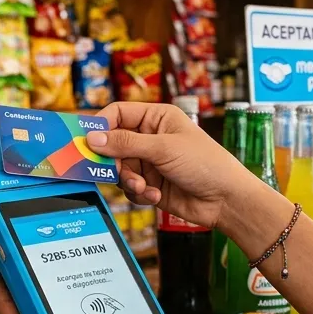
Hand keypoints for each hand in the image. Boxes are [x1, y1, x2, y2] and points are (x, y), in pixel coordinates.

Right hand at [86, 102, 256, 229]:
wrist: (226, 200)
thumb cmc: (205, 163)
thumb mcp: (164, 148)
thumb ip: (126, 143)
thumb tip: (93, 138)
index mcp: (157, 117)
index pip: (118, 114)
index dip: (101, 126)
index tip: (86, 141)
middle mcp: (151, 137)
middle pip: (113, 144)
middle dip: (114, 161)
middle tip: (113, 171)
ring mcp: (150, 162)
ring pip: (119, 169)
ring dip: (129, 181)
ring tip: (144, 187)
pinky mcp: (151, 184)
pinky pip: (130, 188)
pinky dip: (138, 193)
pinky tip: (155, 196)